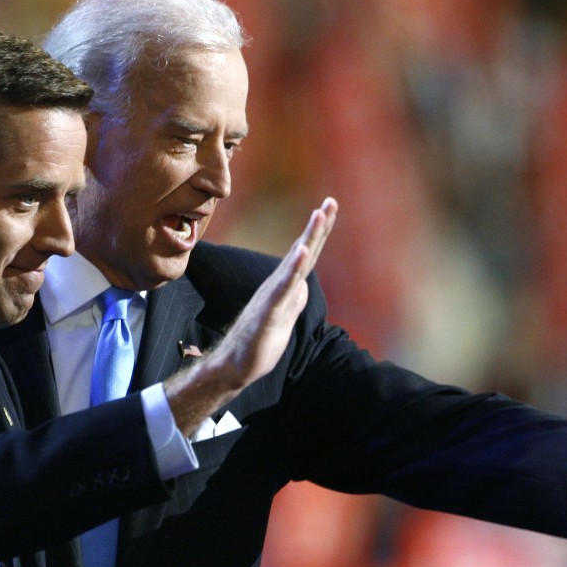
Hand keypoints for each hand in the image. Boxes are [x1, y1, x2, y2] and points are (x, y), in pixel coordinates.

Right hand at [165, 197, 337, 434]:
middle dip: (318, 226)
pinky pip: (283, 288)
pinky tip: (301, 253)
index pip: (306, 255)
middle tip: (330, 201)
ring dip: (307, 238)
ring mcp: (273, 297)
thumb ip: (293, 297)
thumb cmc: (259, 340)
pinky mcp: (269, 312)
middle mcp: (279, 285)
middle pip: (303, 251)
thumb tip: (302, 283)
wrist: (235, 365)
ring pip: (294, 264)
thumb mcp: (285, 315)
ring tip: (318, 215)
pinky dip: (293, 269)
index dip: (319, 232)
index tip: (330, 207)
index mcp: (286, 286)